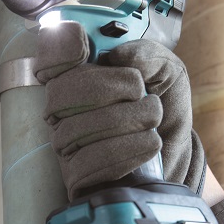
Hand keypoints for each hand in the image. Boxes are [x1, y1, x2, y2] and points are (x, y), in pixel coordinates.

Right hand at [33, 21, 205, 199]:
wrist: (173, 151)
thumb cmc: (159, 105)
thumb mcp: (165, 71)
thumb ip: (148, 54)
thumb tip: (120, 55)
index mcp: (76, 74)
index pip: (51, 56)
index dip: (63, 49)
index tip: (94, 51)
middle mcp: (61, 108)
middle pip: (62, 92)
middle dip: (113, 89)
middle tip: (144, 96)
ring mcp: (64, 142)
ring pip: (76, 129)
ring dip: (128, 122)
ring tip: (153, 123)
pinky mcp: (75, 174)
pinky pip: (87, 162)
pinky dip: (125, 151)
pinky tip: (147, 145)